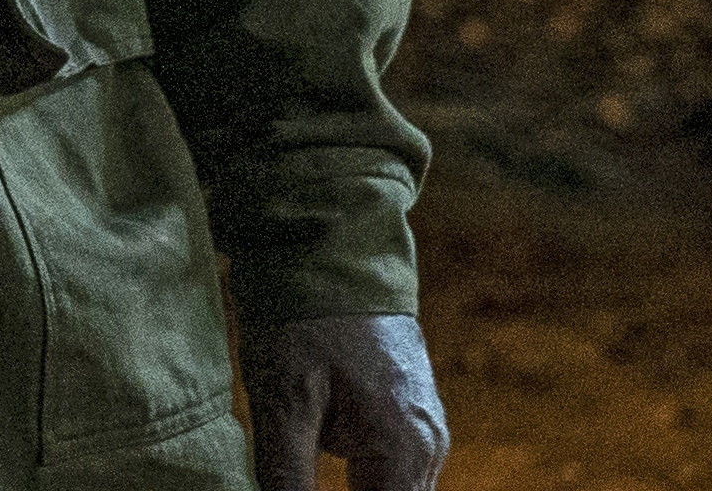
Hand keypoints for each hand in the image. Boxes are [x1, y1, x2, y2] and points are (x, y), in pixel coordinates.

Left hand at [250, 311, 447, 490]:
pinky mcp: (412, 413)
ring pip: (393, 489)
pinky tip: (319, 447)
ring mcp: (426, 428)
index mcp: (404, 448)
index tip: (297, 486)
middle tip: (295, 473)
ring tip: (306, 454)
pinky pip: (392, 467)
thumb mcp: (282, 401)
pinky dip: (361, 474)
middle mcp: (428, 445)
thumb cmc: (302, 319)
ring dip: (357, 488)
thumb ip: (288, 477)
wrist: (328, 245)